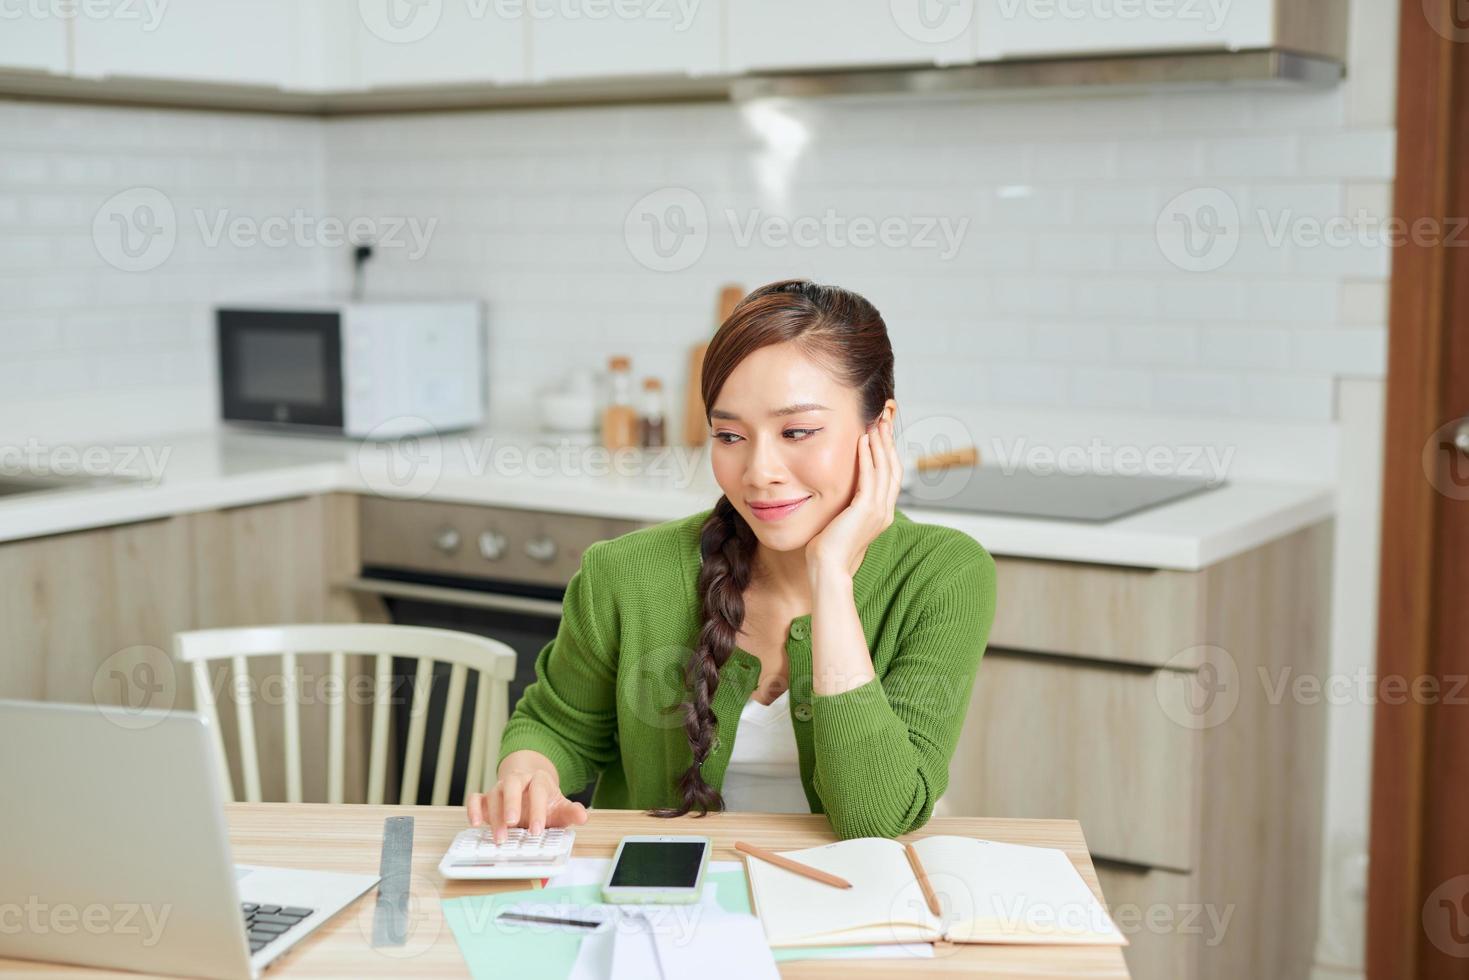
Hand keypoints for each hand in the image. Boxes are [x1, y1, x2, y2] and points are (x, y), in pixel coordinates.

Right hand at [465, 768, 588, 842]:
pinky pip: (475, 798)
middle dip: (511, 804)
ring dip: (494, 816)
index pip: (538, 790)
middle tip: (513, 824)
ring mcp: (500, 788)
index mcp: (538, 780)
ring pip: (493, 794)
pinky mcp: (485, 798)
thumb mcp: (559, 806)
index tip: (537, 831)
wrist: (529, 789)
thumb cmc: (545, 801)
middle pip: (512, 784)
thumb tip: (583, 816)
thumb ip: (570, 812)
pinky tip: (475, 823)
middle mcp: (517, 780)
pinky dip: (472, 809)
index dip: (538, 810)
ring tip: (499, 838)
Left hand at [806, 412, 902, 579]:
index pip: (890, 476)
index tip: (881, 432)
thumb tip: (840, 494)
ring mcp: (879, 511)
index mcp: (881, 514)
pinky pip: (870, 477)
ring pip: (885, 469)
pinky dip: (867, 457)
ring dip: (880, 444)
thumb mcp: (842, 522)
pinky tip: (862, 441)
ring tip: (875, 423)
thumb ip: (847, 507)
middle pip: (893, 468)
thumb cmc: (828, 550)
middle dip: (889, 442)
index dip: (888, 452)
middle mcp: (885, 511)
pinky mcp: (866, 510)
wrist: (828, 569)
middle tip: (884, 420)